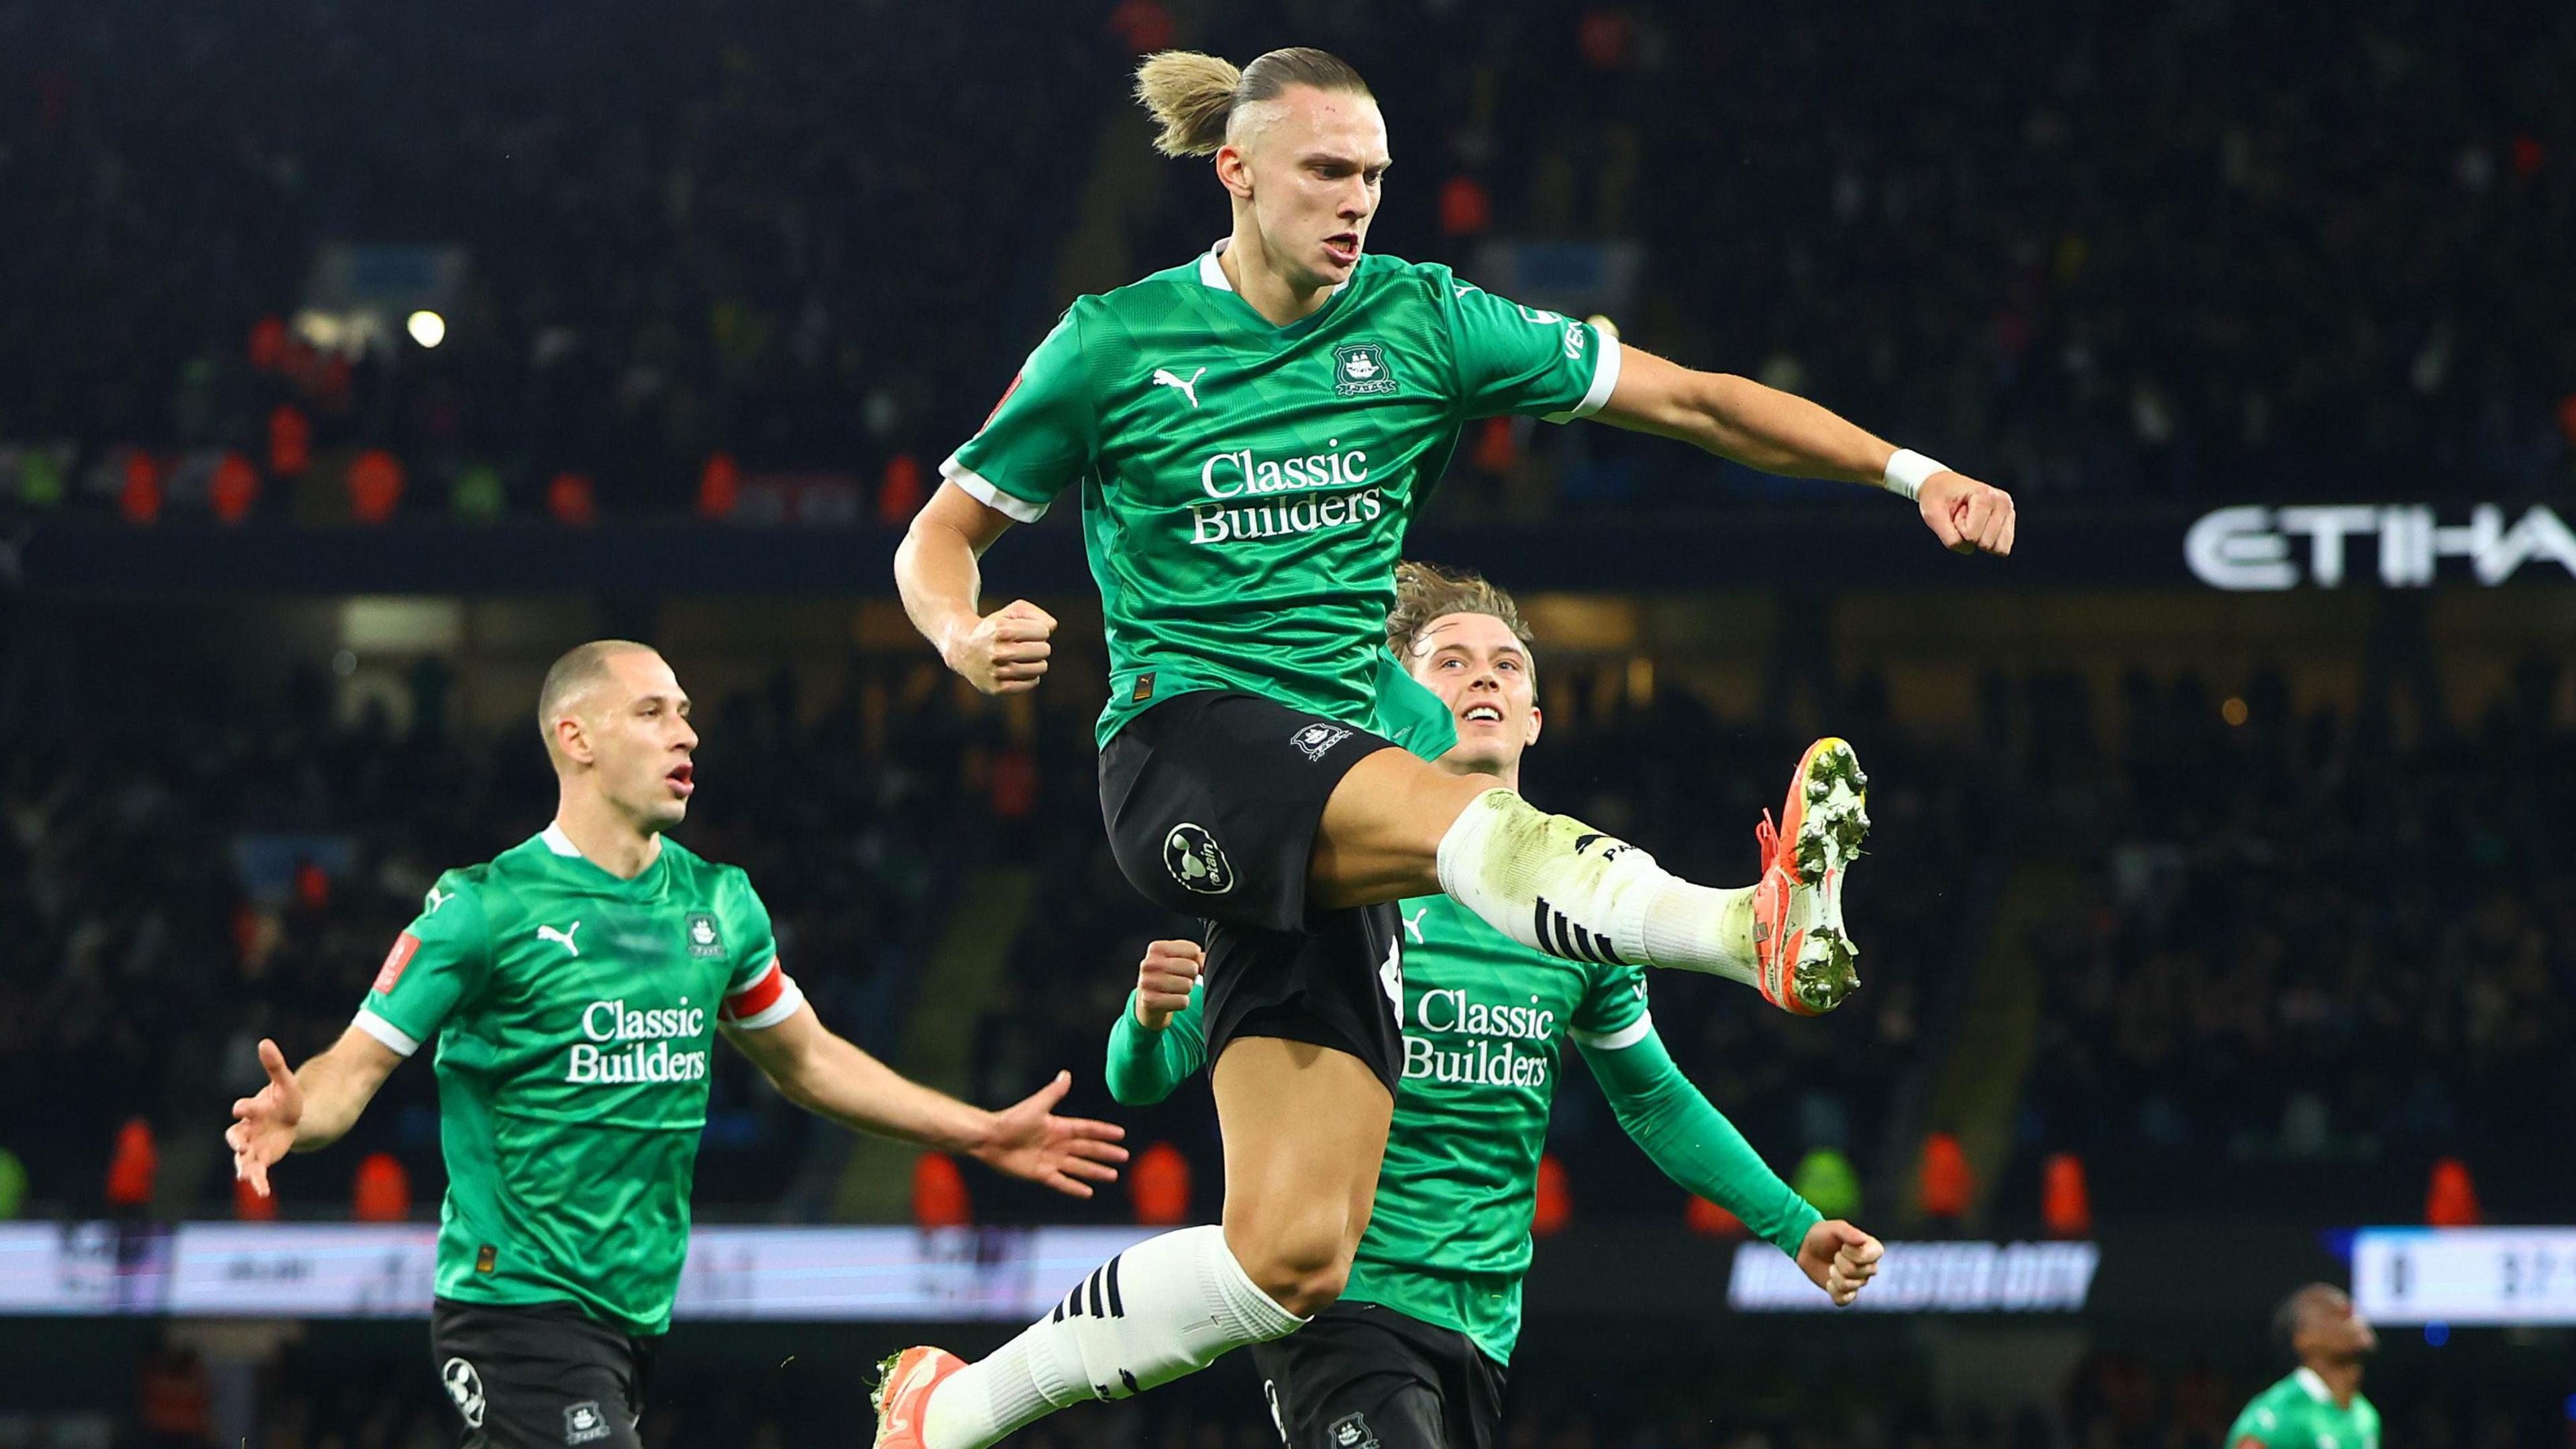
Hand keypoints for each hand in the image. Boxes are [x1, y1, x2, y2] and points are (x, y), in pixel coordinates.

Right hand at [226, 1038, 302, 1197]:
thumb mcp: (284, 1082)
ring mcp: (253, 1146)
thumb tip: (265, 1042)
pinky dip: (258, 1181)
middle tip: (239, 1146)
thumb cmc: (284, 1099)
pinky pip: (257, 1172)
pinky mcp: (262, 1159)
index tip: (241, 1108)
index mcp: (251, 1110)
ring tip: (247, 1177)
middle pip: (235, 1136)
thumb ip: (274, 1065)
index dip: (243, 1108)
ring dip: (244, 1167)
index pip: (244, 1109)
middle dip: (236, 1141)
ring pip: (243, 1159)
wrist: (292, 1118)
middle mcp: (247, 1129)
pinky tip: (263, 1192)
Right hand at [943, 599, 1056, 694]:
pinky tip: (1018, 669)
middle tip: (1025, 645)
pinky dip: (1030, 676)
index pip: (1043, 631)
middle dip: (1039, 646)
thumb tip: (1052, 627)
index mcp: (1002, 630)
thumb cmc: (996, 627)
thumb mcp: (1012, 611)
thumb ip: (1036, 614)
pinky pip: (1032, 682)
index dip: (1038, 630)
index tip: (1026, 632)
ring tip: (1023, 657)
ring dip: (1036, 661)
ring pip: (1040, 667)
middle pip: (1044, 650)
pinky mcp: (997, 688)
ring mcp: (997, 672)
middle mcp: (999, 652)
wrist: (964, 649)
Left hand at [972, 1071, 1128, 1197]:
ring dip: (1095, 1171)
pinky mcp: (1041, 1174)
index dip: (1104, 1132)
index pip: (1087, 1129)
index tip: (1120, 1134)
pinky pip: (1062, 1182)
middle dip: (1105, 1153)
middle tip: (1124, 1157)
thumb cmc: (1012, 1119)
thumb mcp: (1037, 1105)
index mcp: (1059, 1126)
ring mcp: (1050, 1160)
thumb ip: (1054, 1092)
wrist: (990, 1138)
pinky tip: (1088, 1193)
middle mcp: (1058, 1144)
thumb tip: (1066, 1074)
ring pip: (1079, 1167)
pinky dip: (1075, 1188)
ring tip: (1112, 1176)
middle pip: (1087, 1149)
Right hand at [1135, 940, 1202, 1031]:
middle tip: (1179, 980)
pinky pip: (1183, 1002)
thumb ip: (1198, 958)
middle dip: (1191, 976)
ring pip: (1187, 985)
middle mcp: (1148, 963)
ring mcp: (1146, 982)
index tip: (1182, 966)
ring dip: (1186, 990)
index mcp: (1156, 948)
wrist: (1148, 1001)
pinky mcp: (1149, 1001)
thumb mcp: (1180, 960)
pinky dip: (1182, 1003)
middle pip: (1191, 968)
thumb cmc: (1169, 976)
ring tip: (1174, 990)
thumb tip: (1205, 965)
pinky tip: (1171, 1001)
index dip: (1194, 961)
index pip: (1194, 950)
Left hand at [1796, 1219, 1883, 1305]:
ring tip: (1831, 1265)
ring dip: (1833, 1274)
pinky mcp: (1847, 1293)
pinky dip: (1832, 1291)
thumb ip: (1848, 1232)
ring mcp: (1859, 1282)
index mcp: (1873, 1250)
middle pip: (1856, 1273)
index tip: (1843, 1246)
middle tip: (1835, 1254)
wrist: (1807, 1247)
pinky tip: (1829, 1282)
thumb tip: (1863, 1240)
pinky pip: (1843, 1300)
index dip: (1850, 1253)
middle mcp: (1870, 1267)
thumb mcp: (1835, 1228)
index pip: (1866, 1258)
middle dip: (1839, 1263)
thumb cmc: (1824, 1234)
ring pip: (1848, 1286)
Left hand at [1917, 472, 2014, 556]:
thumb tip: (1968, 549)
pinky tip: (1979, 524)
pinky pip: (2003, 547)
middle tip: (1962, 516)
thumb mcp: (1933, 515)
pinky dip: (1987, 541)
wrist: (1941, 485)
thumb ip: (1948, 536)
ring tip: (1970, 520)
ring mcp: (2008, 510)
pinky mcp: (2009, 520)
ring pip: (1998, 548)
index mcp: (1986, 496)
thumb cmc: (1937, 497)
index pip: (1971, 536)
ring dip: (1978, 539)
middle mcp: (2003, 502)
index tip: (1955, 512)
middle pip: (1986, 544)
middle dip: (1969, 535)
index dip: (1957, 529)